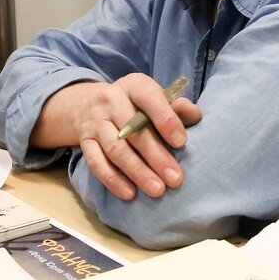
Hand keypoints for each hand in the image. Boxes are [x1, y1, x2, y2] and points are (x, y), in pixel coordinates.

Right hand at [33, 73, 201, 200]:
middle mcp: (110, 99)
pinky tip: (130, 193)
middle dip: (156, 156)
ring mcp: (95, 121)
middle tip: (175, 178)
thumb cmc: (136, 105)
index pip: (148, 97)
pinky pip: (96, 162)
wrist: (91, 105)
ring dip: (137, 171)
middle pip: (133, 129)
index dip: (165, 119)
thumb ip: (176, 107)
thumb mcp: (155, 98)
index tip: (181, 142)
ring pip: (115, 148)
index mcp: (133, 85)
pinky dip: (112, 179)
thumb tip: (193, 115)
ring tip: (157, 190)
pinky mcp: (85, 141)